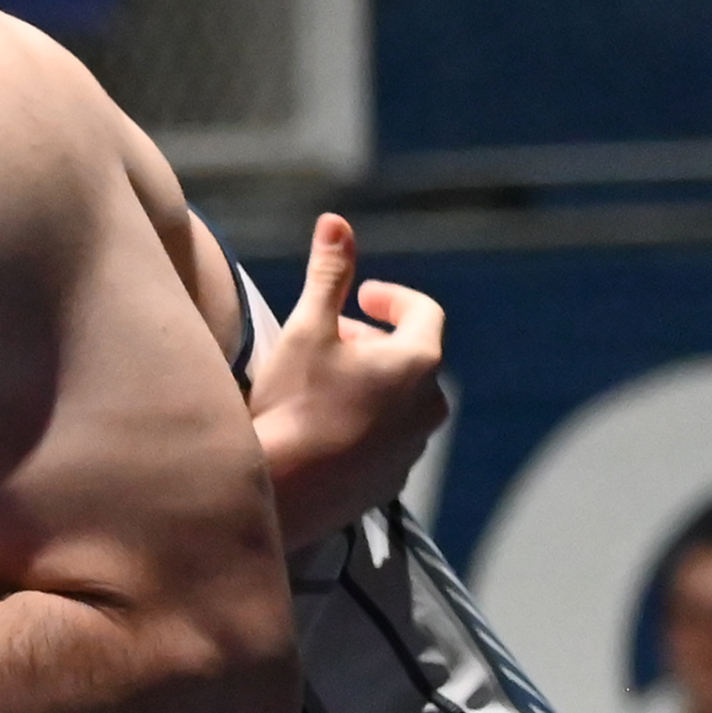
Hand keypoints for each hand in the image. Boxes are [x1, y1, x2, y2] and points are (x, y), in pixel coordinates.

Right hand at [248, 213, 447, 547]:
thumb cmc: (294, 405)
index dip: (390, 296)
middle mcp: (429, 406)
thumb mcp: (308, 329)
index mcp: (418, 361)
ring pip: (399, 401)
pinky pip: (385, 440)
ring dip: (369, 384)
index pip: (422, 311)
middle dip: (373, 341)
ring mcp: (412, 448)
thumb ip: (329, 275)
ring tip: (322, 385)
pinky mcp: (389, 481)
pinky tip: (320, 427)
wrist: (281, 489)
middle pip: (411, 357)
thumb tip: (337, 223)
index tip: (359, 295)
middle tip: (330, 338)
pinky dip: (362, 424)